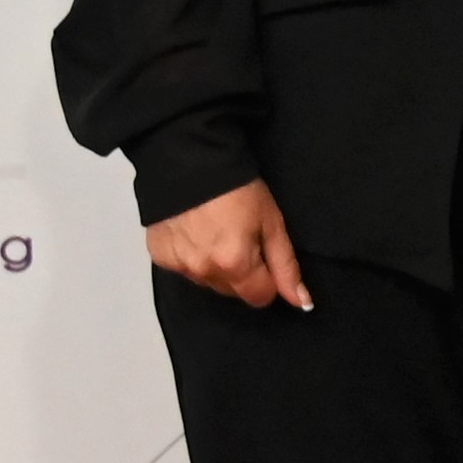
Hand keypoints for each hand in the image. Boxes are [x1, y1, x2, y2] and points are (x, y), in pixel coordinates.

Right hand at [146, 178, 307, 310]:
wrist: (189, 159)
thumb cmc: (237, 188)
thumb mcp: (271, 223)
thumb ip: (286, 266)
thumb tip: (302, 302)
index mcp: (234, 264)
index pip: (259, 297)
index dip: (267, 278)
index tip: (263, 254)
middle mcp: (203, 271)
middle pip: (233, 291)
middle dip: (241, 272)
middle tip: (239, 238)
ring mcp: (178, 265)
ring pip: (207, 282)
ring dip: (215, 266)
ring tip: (215, 232)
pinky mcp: (159, 256)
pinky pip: (183, 269)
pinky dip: (191, 257)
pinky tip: (194, 232)